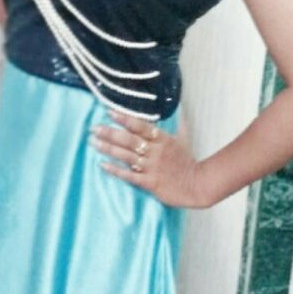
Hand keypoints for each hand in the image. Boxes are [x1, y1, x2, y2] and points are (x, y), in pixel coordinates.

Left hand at [89, 109, 210, 208]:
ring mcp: (151, 167)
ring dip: (109, 149)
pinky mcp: (150, 182)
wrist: (198, 185)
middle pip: (129, 140)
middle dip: (110, 133)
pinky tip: (103, 165)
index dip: (125, 119)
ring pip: (126, 156)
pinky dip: (115, 170)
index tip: (109, 112)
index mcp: (163, 139)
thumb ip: (180, 124)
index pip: (141, 126)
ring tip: (94, 142)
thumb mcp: (184, 139)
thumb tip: (180, 108)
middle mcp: (155, 151)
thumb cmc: (189, 162)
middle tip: (94, 128)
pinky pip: (129, 175)